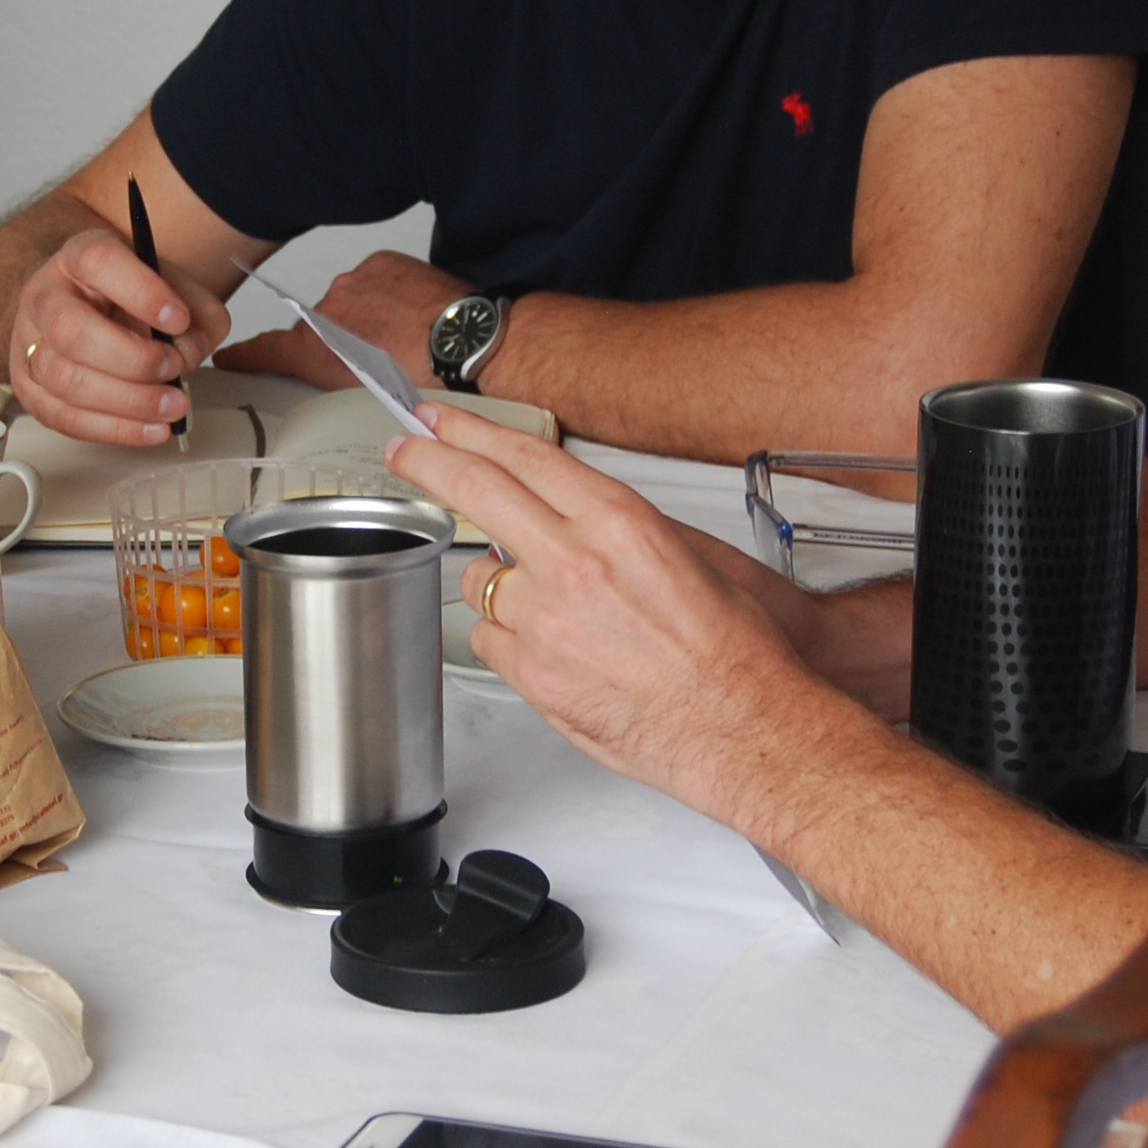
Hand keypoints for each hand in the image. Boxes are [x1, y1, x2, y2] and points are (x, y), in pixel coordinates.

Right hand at [7, 226, 233, 446]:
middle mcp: (46, 296)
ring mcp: (30, 344)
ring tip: (171, 405)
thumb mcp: (173, 286)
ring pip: (65, 380)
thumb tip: (188, 351)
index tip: (178, 318)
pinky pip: (64, 418)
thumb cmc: (128, 297)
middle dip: (133, 360)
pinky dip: (114, 430)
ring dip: (128, 402)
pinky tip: (150, 428)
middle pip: (71, 330)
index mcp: (78, 256)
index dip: (140, 292)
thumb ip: (197, 312)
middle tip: (174, 368)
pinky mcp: (30, 388)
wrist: (87, 309)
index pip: (98, 262)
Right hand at [220, 250, 467, 390]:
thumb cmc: (423, 374)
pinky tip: (406, 309)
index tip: (230, 357)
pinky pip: (372, 277)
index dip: (246, 354)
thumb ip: (334, 376)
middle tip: (372, 356)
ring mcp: (351, 283)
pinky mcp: (378, 263)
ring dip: (365, 312)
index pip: (268, 349)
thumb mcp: (364, 393)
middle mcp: (326, 312)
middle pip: (318, 325)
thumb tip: (333, 371)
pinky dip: (384, 290)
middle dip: (338, 337)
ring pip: (348, 299)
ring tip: (397, 333)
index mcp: (317, 350)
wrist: (463, 343)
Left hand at [384, 404, 849, 828]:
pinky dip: (509, 639)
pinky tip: (554, 650)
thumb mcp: (689, 556)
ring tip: (552, 609)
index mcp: (617, 523)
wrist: (743, 728)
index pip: (524, 456)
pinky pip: (491, 640)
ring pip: (479, 582)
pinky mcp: (532, 676)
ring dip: (495, 582)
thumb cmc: (733, 651)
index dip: (470, 431)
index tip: (439, 420)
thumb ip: (616, 528)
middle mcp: (574, 564)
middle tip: (404, 450)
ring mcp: (546, 622)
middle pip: (476, 490)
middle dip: (427, 461)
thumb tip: (571, 511)